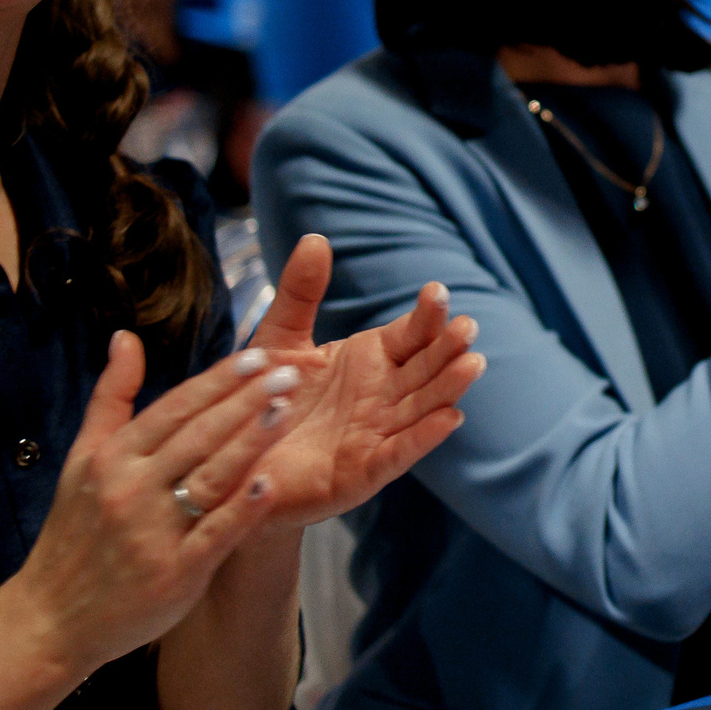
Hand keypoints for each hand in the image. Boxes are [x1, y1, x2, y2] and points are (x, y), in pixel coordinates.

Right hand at [10, 330, 295, 676]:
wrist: (52, 618)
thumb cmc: (75, 533)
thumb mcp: (82, 459)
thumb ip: (111, 397)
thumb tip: (126, 336)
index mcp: (113, 458)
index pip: (175, 408)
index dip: (218, 381)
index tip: (258, 356)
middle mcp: (131, 489)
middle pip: (198, 435)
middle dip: (246, 401)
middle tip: (292, 371)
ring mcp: (153, 532)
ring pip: (210, 477)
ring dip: (251, 442)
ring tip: (288, 411)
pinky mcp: (174, 573)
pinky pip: (215, 533)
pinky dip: (243, 508)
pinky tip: (272, 482)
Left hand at [241, 235, 483, 531]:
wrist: (238, 464)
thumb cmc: (265, 400)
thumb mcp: (279, 339)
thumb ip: (300, 293)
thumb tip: (316, 237)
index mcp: (371, 360)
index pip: (411, 334)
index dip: (426, 315)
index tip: (436, 291)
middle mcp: (383, 395)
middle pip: (426, 368)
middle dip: (448, 348)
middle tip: (467, 326)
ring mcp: (378, 434)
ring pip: (423, 407)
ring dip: (448, 388)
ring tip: (472, 363)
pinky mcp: (363, 472)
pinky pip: (399, 453)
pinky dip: (424, 437)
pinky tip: (450, 418)